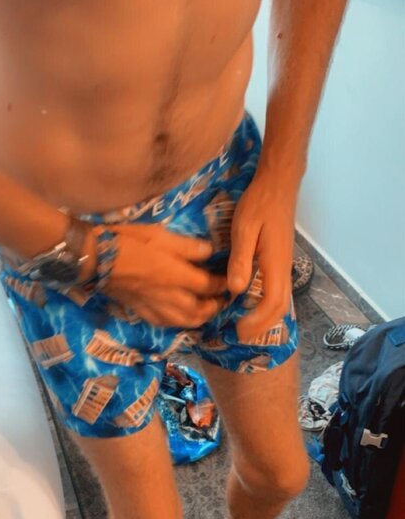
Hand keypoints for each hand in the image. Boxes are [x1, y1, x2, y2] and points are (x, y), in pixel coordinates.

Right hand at [90, 222, 229, 326]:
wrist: (94, 259)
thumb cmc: (127, 241)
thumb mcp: (159, 234)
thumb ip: (187, 246)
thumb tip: (210, 251)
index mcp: (176, 276)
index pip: (209, 286)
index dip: (222, 285)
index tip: (230, 281)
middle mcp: (169, 297)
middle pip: (200, 311)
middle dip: (215, 307)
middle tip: (222, 299)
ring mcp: (155, 307)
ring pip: (185, 322)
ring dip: (200, 318)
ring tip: (206, 310)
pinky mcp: (142, 312)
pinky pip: (165, 323)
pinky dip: (179, 323)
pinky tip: (180, 317)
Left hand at [227, 166, 297, 337]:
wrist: (277, 184)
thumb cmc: (259, 204)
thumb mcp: (244, 229)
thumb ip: (240, 259)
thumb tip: (236, 290)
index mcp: (275, 264)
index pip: (273, 303)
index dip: (257, 321)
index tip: (238, 329)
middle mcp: (283, 269)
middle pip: (280, 308)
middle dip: (261, 326)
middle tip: (238, 334)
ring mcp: (282, 266)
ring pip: (279, 300)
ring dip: (263, 317)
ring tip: (241, 324)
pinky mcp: (278, 261)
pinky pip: (275, 290)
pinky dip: (263, 304)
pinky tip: (246, 304)